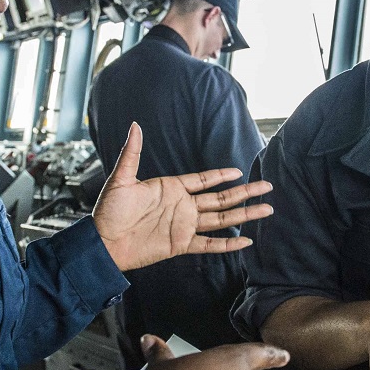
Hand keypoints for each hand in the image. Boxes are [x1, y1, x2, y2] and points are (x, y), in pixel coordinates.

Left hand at [94, 122, 273, 271]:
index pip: (204, 180)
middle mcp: (182, 206)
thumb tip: (134, 125)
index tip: (239, 171)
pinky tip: (246, 241)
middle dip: (245, 193)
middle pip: (221, 198)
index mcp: (171, 189)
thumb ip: (132, 153)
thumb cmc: (108, 211)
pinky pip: (210, 244)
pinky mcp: (181, 244)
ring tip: (266, 209)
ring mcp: (184, 226)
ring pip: (222, 219)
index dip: (222, 175)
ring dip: (245, 214)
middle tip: (267, 187)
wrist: (103, 243)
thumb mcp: (120, 179)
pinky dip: (228, 244)